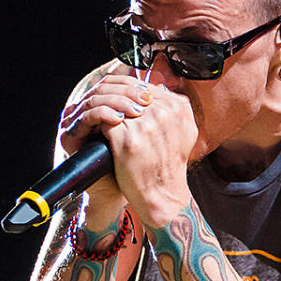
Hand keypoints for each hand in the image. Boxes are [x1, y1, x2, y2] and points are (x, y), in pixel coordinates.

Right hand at [57, 74, 154, 212]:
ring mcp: (74, 121)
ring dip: (118, 102)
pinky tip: (119, 120)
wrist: (118, 189)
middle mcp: (85, 108)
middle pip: (105, 87)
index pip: (115, 82)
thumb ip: (149, 111)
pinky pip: (86, 117)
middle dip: (128, 92)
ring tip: (137, 111)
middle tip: (146, 100)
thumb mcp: (145, 131)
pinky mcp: (69, 135)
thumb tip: (163, 88)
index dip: (134, 85)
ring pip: (95, 98)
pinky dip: (103, 114)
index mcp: (101, 103)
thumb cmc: (134, 161)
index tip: (153, 93)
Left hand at [103, 84, 198, 227]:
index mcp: (177, 107)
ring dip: (103, 108)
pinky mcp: (127, 139)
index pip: (144, 86)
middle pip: (127, 92)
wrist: (162, 194)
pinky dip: (98, 123)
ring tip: (97, 116)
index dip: (127, 90)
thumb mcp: (185, 131)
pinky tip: (95, 129)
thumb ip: (173, 107)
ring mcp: (145, 125)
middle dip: (113, 97)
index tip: (118, 98)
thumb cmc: (170, 165)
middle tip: (102, 104)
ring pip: (114, 104)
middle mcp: (163, 113)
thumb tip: (155, 89)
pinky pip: (105, 120)